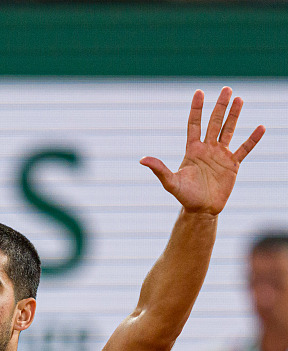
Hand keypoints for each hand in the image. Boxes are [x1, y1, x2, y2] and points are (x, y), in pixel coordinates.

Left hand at [140, 87, 264, 214]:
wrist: (201, 209)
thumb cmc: (184, 196)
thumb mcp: (170, 182)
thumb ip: (159, 169)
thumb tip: (142, 160)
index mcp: (192, 150)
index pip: (194, 124)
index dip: (197, 109)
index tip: (199, 92)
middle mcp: (207, 149)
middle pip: (214, 122)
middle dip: (220, 106)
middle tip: (227, 89)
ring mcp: (221, 155)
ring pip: (228, 130)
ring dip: (234, 115)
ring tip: (239, 99)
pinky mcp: (233, 165)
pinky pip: (244, 149)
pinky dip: (252, 139)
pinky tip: (260, 127)